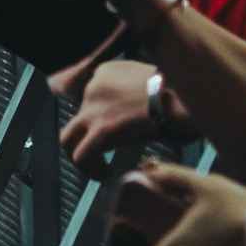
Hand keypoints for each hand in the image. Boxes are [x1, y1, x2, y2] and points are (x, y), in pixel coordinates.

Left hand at [59, 59, 163, 176]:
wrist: (176, 97)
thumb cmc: (172, 90)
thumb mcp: (144, 78)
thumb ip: (130, 88)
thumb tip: (133, 109)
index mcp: (104, 72)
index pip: (90, 97)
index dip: (101, 117)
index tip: (114, 128)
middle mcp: (92, 87)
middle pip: (76, 118)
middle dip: (84, 137)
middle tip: (98, 149)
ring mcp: (93, 109)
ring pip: (68, 138)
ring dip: (81, 156)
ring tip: (99, 167)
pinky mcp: (100, 130)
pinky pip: (81, 155)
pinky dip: (90, 169)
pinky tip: (105, 173)